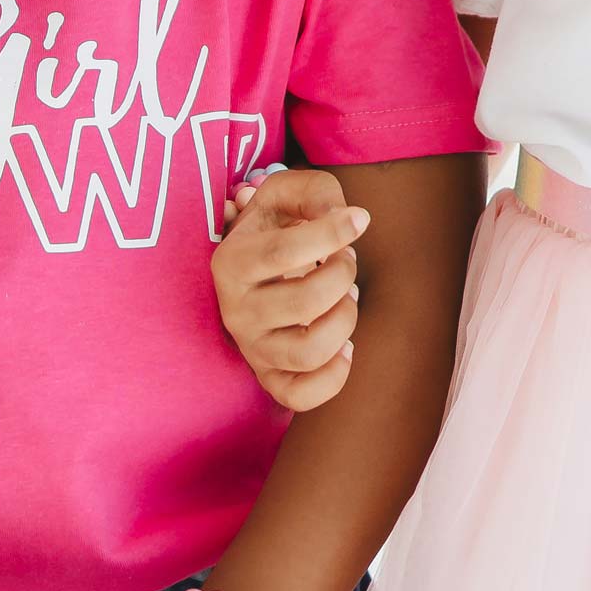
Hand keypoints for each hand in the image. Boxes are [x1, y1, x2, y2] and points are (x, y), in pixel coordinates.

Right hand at [212, 167, 367, 409]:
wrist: (255, 269)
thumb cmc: (276, 227)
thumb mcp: (287, 195)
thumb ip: (315, 192)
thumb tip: (347, 218)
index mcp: (231, 262)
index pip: (284, 253)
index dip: (331, 234)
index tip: (359, 219)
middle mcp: (236, 311)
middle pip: (304, 302)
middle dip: (343, 274)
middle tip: (346, 260)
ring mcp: (252, 349)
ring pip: (308, 352)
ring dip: (345, 320)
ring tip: (346, 299)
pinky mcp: (270, 377)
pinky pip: (301, 398)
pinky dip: (334, 375)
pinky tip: (345, 345)